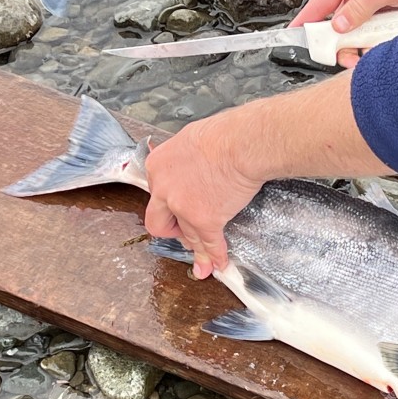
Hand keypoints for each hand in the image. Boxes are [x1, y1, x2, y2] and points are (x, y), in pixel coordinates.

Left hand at [143, 113, 260, 279]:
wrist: (242, 144)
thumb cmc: (224, 135)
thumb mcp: (191, 141)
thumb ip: (185, 161)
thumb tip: (194, 167)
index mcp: (157, 167)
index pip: (156, 194)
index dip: (169, 205)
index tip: (179, 211)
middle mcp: (163, 189)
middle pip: (159, 222)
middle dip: (173, 231)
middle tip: (186, 234)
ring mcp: (182, 208)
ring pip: (187, 236)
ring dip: (197, 250)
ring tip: (203, 264)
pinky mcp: (204, 221)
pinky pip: (210, 243)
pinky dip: (215, 255)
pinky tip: (219, 263)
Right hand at [291, 0, 397, 66]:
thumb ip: (360, 8)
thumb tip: (337, 26)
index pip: (321, 2)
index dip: (307, 21)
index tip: (296, 37)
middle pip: (338, 25)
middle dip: (341, 43)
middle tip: (346, 59)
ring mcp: (374, 6)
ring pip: (358, 33)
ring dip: (363, 46)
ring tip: (370, 54)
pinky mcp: (389, 16)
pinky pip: (377, 35)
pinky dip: (380, 43)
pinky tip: (384, 47)